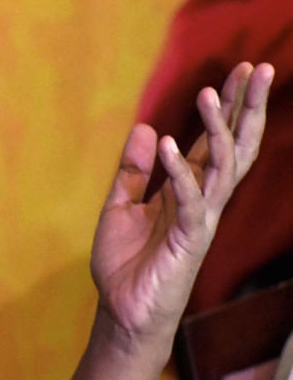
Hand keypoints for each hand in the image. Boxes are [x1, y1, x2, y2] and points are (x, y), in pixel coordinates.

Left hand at [90, 62, 273, 350]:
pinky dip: (181, 172)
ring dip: (218, 129)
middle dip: (247, 108)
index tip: (241, 71)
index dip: (229, 107)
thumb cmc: (126, 263)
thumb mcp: (121, 206)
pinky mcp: (189, 240)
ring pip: (222, 167)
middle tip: (257, 68)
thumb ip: (135, 171)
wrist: (122, 311)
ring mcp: (201, 219)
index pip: (217, 142)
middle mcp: (204, 200)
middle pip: (235, 146)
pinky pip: (190, 201)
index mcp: (189, 190)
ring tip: (210, 93)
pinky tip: (172, 145)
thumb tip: (148, 130)